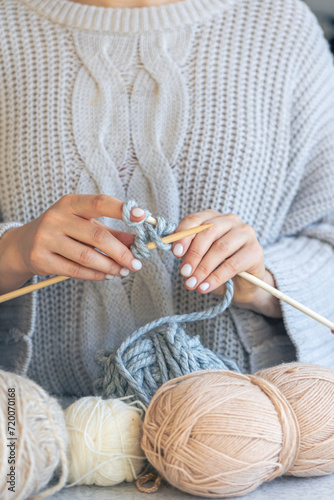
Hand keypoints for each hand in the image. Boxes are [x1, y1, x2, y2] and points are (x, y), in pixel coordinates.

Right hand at [0, 195, 145, 293]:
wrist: (25, 244)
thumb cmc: (63, 231)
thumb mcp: (85, 224)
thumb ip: (112, 232)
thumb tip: (137, 241)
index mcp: (70, 203)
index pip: (99, 202)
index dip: (122, 209)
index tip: (142, 216)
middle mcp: (56, 218)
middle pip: (97, 235)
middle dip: (121, 252)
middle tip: (136, 262)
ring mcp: (46, 238)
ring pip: (87, 256)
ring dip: (110, 266)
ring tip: (124, 271)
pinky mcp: (41, 259)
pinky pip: (75, 270)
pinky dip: (95, 275)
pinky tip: (107, 275)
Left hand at [172, 210, 281, 317]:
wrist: (243, 284)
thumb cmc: (217, 266)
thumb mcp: (199, 257)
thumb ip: (189, 250)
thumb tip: (176, 251)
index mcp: (213, 218)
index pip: (194, 219)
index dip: (183, 235)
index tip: (176, 253)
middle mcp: (230, 220)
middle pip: (208, 232)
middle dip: (193, 254)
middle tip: (184, 273)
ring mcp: (246, 233)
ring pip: (220, 248)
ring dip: (203, 268)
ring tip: (192, 283)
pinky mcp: (256, 251)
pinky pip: (233, 264)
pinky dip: (216, 278)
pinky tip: (206, 287)